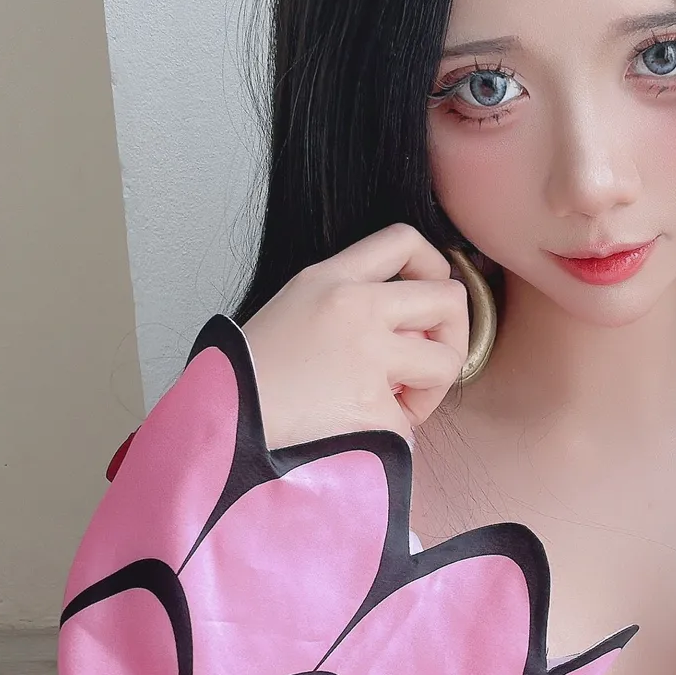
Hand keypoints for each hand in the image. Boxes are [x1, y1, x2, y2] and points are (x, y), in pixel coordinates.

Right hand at [241, 224, 470, 447]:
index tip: (431, 293)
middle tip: (429, 363)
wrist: (221, 423)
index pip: (405, 239)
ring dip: (431, 388)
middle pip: (449, 297)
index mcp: (329, 278)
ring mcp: (367, 356)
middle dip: (453, 334)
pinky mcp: (374, 407)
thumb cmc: (249, 377)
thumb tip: (413, 329)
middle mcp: (355, 307)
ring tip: (395, 405)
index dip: (434, 265)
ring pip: (445, 361)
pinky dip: (394, 435)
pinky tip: (362, 435)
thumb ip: (349, 305)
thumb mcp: (292, 310)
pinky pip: (411, 422)